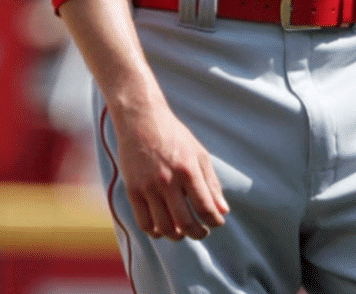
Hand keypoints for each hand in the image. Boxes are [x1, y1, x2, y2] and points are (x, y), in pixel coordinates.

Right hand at [113, 100, 228, 241]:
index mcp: (188, 169)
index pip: (205, 207)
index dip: (214, 221)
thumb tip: (223, 210)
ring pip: (165, 227)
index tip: (217, 223)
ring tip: (183, 232)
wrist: (141, 119)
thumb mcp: (198, 153)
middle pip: (186, 222)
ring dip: (178, 236)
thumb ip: (211, 182)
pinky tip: (163, 229)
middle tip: (202, 232)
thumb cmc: (173, 135)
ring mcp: (148, 187)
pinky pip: (144, 223)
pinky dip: (155, 232)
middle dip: (198, 233)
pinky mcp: (132, 190)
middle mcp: (168, 180)